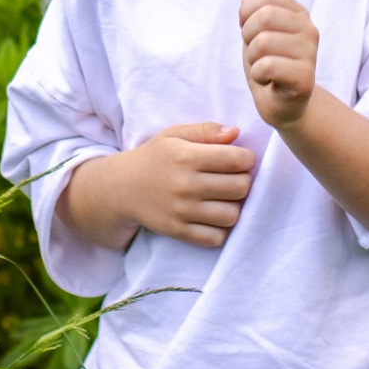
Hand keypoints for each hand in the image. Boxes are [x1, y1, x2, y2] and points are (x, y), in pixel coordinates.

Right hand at [61, 120, 256, 253]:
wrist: (122, 188)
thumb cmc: (155, 157)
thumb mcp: (174, 135)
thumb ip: (205, 130)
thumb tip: (235, 132)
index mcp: (186, 157)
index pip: (237, 160)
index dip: (247, 158)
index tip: (240, 159)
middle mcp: (185, 185)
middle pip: (240, 187)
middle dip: (243, 181)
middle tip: (233, 178)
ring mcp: (181, 211)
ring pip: (232, 215)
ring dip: (233, 206)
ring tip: (223, 198)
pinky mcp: (178, 232)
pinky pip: (215, 238)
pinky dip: (219, 229)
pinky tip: (212, 216)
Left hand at [239, 0, 318, 134]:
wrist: (284, 104)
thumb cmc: (268, 64)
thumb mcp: (258, 31)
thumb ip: (256, 8)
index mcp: (298, 13)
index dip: (246, 10)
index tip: (248, 28)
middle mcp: (309, 29)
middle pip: (265, 15)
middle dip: (248, 34)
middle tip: (254, 52)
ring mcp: (310, 53)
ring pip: (263, 41)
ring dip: (252, 58)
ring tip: (262, 67)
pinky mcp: (305, 78)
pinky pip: (267, 66)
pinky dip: (257, 75)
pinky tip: (268, 80)